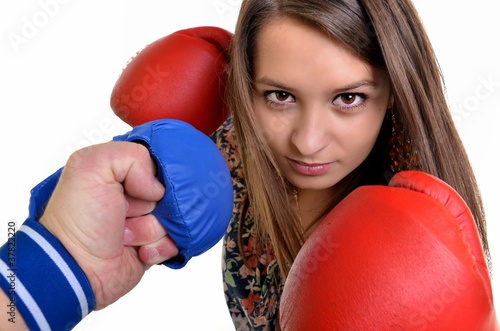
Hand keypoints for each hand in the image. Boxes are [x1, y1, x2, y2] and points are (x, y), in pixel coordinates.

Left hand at [39, 141, 178, 309]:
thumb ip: (131, 156)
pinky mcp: (153, 247)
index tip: (143, 188)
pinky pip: (176, 242)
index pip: (157, 164)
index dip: (155, 175)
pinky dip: (160, 248)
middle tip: (127, 214)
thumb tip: (158, 187)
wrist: (77, 269)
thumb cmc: (78, 219)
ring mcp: (144, 223)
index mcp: (118, 174)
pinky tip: (139, 252)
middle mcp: (132, 197)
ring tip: (126, 237)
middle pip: (170, 193)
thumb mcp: (91, 167)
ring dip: (152, 230)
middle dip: (154, 205)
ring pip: (174, 219)